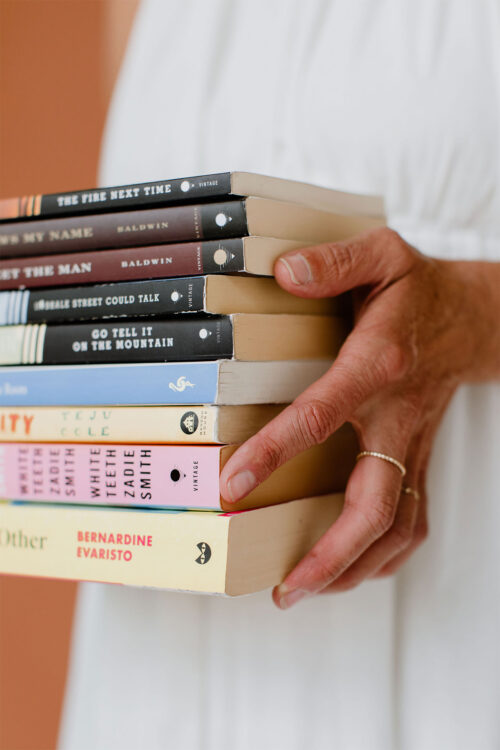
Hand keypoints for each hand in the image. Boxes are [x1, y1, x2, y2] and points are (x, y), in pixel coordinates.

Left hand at [219, 227, 499, 607]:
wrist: (468, 318)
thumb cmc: (415, 290)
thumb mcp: (380, 255)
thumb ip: (334, 261)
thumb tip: (284, 273)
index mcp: (379, 365)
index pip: (323, 415)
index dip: (276, 451)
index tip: (234, 482)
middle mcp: (398, 416)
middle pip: (375, 504)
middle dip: (331, 552)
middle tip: (285, 586)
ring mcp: (411, 445)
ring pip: (397, 526)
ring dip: (355, 567)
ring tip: (304, 591)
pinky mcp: (415, 459)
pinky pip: (410, 521)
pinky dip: (383, 556)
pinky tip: (351, 570)